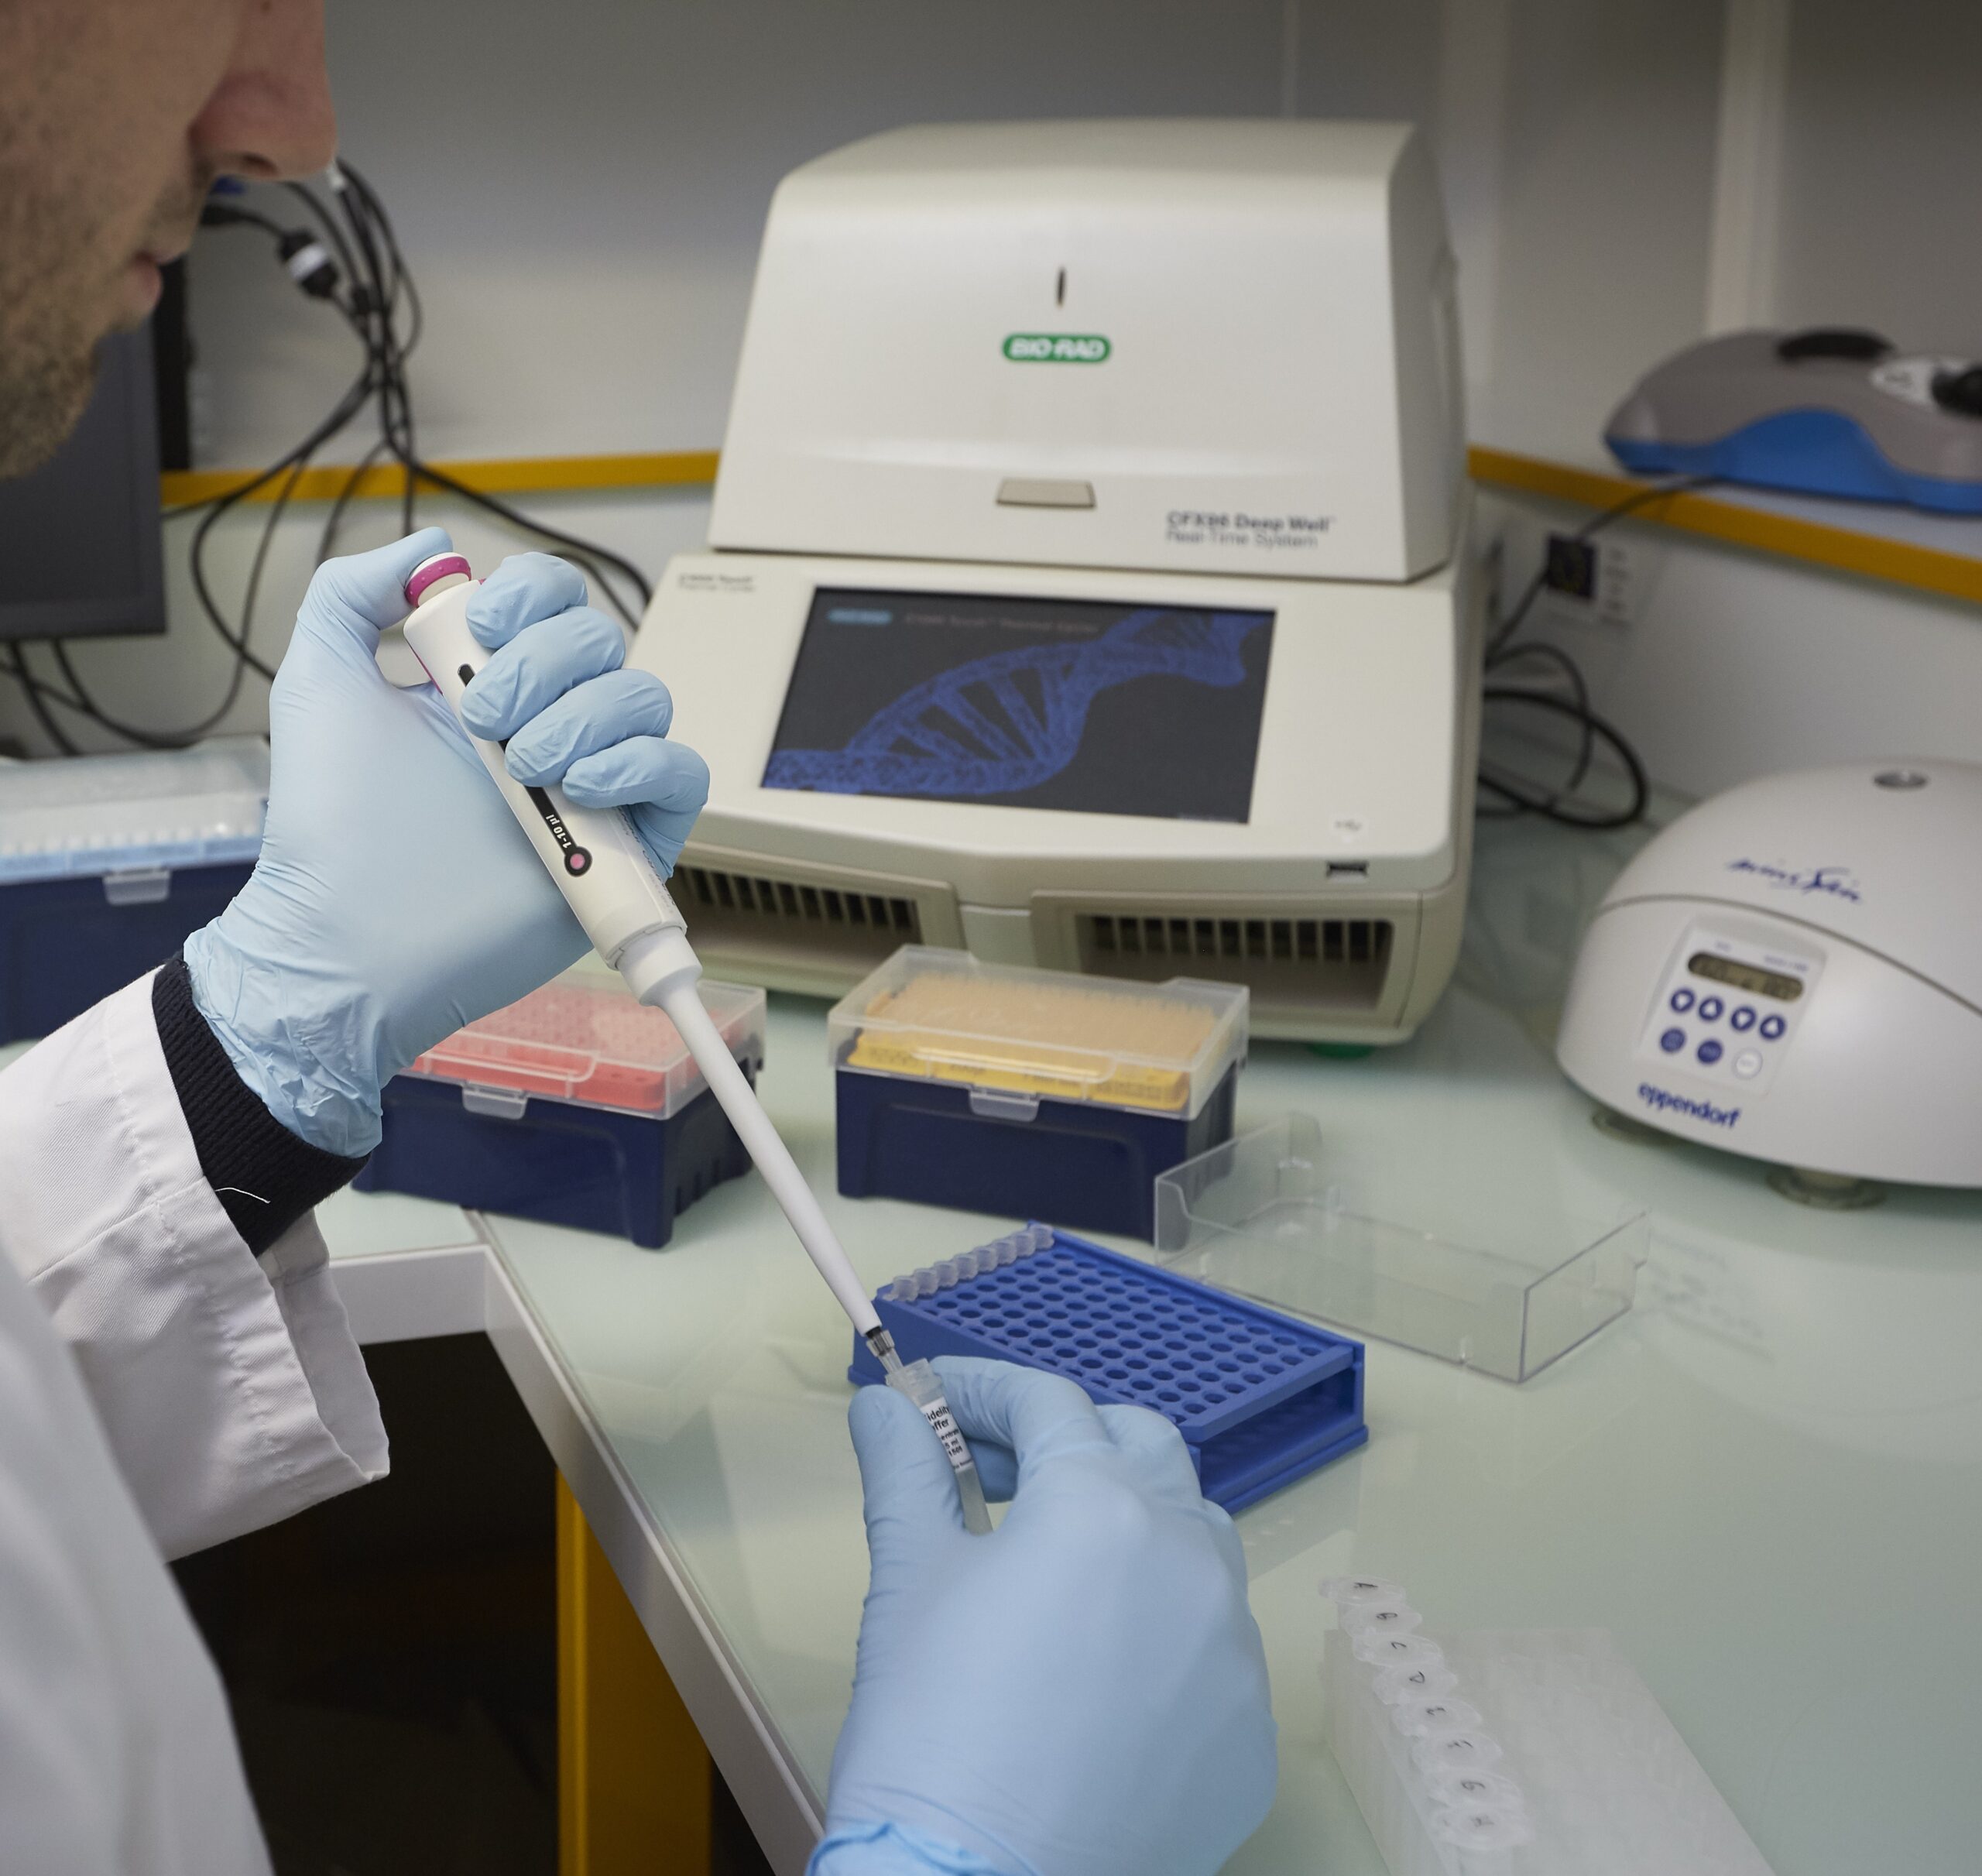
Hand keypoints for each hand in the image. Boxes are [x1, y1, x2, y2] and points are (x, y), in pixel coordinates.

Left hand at [185, 530, 707, 1155]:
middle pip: (602, 639)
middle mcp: (548, 726)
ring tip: (525, 767)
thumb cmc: (330, 825)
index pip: (553, 599)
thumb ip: (353, 593)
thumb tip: (434, 545)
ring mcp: (593, 786)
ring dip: (586, 717)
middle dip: (544, 664)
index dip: (531, 596)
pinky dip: (641, 766)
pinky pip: (682, 773)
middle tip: (484, 720)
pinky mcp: (629, 844)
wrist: (352, 932)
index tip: (480, 631)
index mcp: (488, 683)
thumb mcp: (319, 681)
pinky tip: (579, 791)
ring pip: (646, 697)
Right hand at [815, 1358, 1275, 1875]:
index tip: (934, 1402)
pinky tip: (1094, 1671)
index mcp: (1100, 1506)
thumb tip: (887, 1408)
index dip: (982, 1389)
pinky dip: (1159, 1627)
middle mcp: (1190, 1558)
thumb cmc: (931, 1729)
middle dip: (1068, 1440)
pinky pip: (1212, 1646)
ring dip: (1131, 1522)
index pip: (1048, 1403)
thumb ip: (906, 1473)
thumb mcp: (906, 1581)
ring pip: (1197, 1539)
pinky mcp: (1247, 1735)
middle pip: (1143, 1447)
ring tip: (1052, 1562)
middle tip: (991, 1473)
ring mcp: (1233, 1651)